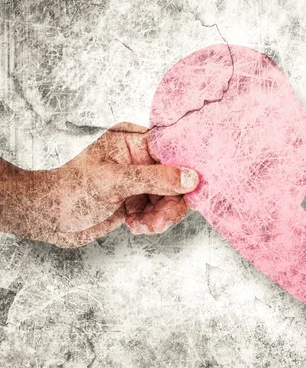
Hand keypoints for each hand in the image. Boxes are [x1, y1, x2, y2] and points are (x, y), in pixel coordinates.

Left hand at [0, 122, 200, 247]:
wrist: (46, 218)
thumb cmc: (68, 191)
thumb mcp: (113, 182)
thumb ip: (154, 179)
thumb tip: (191, 177)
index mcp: (133, 141)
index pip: (173, 148)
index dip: (188, 166)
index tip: (197, 186)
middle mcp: (140, 159)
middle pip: (178, 177)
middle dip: (172, 201)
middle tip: (162, 220)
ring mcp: (140, 181)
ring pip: (172, 198)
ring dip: (162, 216)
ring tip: (145, 226)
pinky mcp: (138, 200)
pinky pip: (161, 211)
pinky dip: (152, 222)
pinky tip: (134, 225)